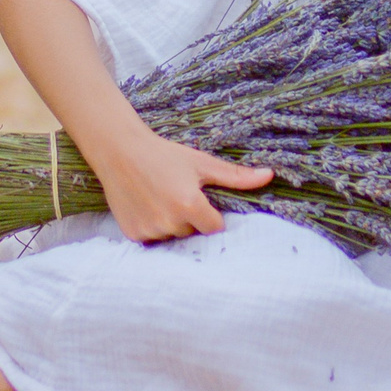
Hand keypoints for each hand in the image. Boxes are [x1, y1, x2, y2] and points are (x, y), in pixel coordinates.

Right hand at [85, 127, 271, 242]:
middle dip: (191, 220)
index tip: (202, 201)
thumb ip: (236, 176)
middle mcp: (169, 222)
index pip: (215, 228)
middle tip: (178, 195)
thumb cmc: (164, 155)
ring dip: (172, 225)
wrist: (120, 152)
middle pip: (193, 233)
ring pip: (173, 238)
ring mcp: (150, 230)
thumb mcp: (201, 163)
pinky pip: (153, 239)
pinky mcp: (134, 234)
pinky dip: (154, 227)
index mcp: (189, 205)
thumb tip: (269, 175)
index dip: (211, 216)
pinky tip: (148, 206)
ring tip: (161, 199)